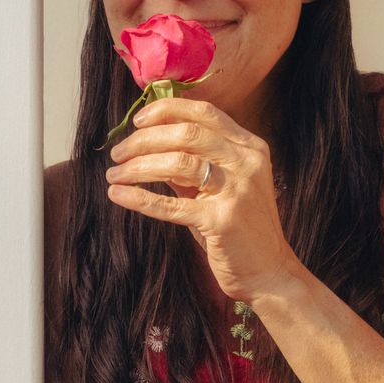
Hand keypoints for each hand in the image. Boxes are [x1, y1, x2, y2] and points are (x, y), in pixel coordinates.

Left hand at [103, 96, 303, 304]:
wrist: (269, 273)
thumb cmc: (240, 230)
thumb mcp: (222, 188)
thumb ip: (193, 165)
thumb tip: (148, 145)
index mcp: (250, 148)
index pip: (205, 113)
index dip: (167, 110)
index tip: (138, 120)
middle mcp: (247, 163)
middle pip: (186, 134)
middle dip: (144, 140)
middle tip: (118, 153)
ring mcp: (237, 190)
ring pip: (177, 163)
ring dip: (138, 166)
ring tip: (115, 174)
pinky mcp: (222, 221)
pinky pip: (171, 205)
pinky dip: (140, 198)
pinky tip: (118, 195)